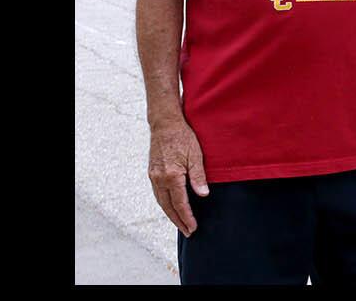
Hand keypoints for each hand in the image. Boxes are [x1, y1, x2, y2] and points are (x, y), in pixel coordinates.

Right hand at [147, 118, 208, 236]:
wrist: (165, 123)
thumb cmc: (183, 137)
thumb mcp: (196, 155)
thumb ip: (198, 176)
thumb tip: (203, 195)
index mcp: (171, 175)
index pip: (180, 203)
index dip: (187, 217)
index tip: (193, 227)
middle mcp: (159, 178)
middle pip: (168, 207)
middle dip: (178, 221)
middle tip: (188, 232)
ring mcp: (153, 176)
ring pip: (160, 201)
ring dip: (170, 214)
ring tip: (180, 223)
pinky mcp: (152, 172)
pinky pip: (157, 193)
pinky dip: (164, 203)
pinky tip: (170, 207)